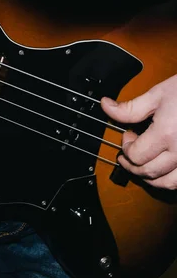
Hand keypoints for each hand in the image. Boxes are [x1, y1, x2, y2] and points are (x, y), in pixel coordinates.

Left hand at [101, 74, 176, 189]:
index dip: (125, 148)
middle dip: (131, 164)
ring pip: (167, 183)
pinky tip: (164, 169)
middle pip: (147, 171)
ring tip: (143, 164)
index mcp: (167, 133)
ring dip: (150, 177)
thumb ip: (131, 107)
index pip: (135, 155)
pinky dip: (170, 180)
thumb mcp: (160, 94)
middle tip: (128, 153)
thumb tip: (106, 106)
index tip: (127, 136)